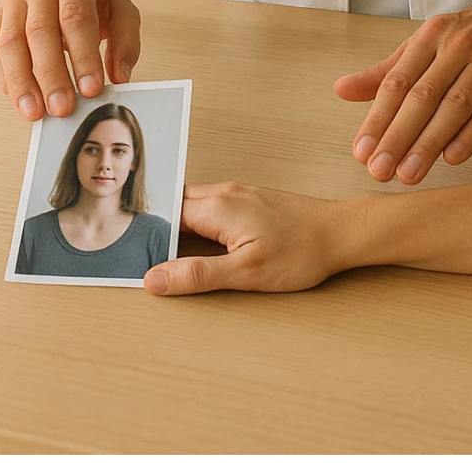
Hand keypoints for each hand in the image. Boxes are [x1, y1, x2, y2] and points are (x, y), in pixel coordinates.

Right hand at [0, 0, 140, 120]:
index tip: (91, 88)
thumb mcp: (121, 7)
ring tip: (35, 111)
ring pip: (10, 42)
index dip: (83, 56)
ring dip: (22, 82)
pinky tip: (19, 97)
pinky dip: (6, 76)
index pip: (76, 16)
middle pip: (39, 31)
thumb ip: (125, 41)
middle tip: (62, 107)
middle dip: (51, 75)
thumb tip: (119, 76)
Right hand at [144, 183, 347, 294]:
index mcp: (218, 207)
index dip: (147, 234)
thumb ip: (197, 274)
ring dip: (177, 224)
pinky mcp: (251, 200)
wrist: (341, 233)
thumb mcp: (246, 272)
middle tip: (139, 254)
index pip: (165, 215)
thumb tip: (154, 278)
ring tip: (164, 251)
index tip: (130, 254)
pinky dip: (197, 221)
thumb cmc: (301, 252)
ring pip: (193, 204)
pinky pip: (211, 206)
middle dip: (157, 227)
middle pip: (176, 206)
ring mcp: (239, 194)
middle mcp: (225, 193)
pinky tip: (200, 241)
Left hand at [334, 0, 471, 184]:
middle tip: (379, 170)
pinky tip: (452, 157)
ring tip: (409, 173)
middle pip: (423, 96)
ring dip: (430, 142)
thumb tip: (341, 90)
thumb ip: (386, 72)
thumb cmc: (471, 34)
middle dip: (398, 136)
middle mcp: (458, 45)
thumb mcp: (425, 45)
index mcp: (430, 37)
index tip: (361, 152)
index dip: (377, 119)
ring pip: (456, 105)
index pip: (397, 82)